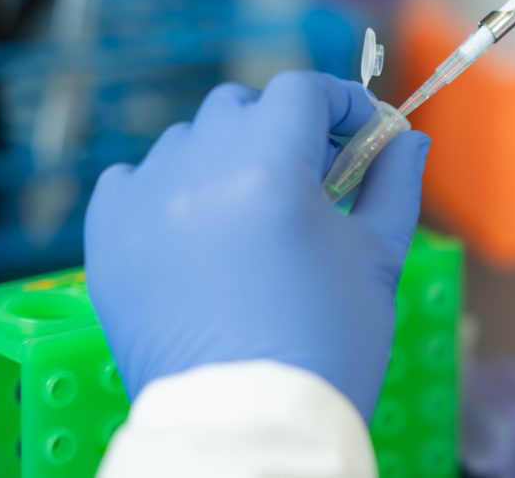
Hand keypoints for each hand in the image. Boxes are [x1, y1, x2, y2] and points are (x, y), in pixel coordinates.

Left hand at [84, 71, 430, 420]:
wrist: (250, 424)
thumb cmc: (327, 344)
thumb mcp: (378, 260)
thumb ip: (394, 186)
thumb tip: (406, 141)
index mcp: (268, 171)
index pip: (300, 91)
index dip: (340, 102)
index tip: (363, 132)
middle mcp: (197, 173)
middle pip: (240, 107)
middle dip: (283, 129)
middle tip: (316, 177)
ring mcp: (144, 206)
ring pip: (186, 142)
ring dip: (226, 157)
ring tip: (255, 212)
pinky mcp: (109, 241)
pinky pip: (133, 182)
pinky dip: (169, 190)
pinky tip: (199, 229)